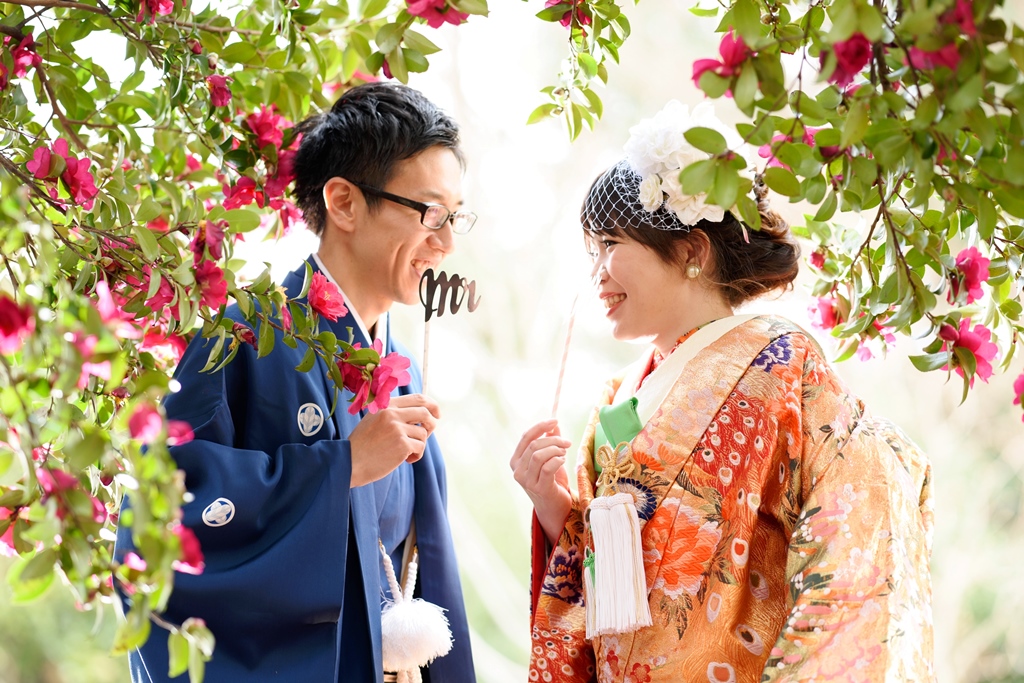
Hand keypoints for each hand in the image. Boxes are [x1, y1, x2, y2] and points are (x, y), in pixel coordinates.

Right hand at [349, 394, 439, 487]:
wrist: (349, 462)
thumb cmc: (363, 445)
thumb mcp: (374, 420)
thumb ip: (394, 414)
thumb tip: (423, 413)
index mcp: (387, 405)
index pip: (418, 398)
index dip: (432, 405)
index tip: (437, 413)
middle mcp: (392, 413)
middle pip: (426, 413)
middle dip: (432, 424)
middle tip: (428, 433)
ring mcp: (397, 428)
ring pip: (423, 433)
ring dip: (418, 445)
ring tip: (405, 453)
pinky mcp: (402, 444)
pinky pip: (420, 447)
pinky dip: (416, 456)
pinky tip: (404, 460)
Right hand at [510, 419, 572, 545]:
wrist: (555, 507)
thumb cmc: (551, 481)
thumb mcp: (549, 458)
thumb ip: (549, 442)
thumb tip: (554, 424)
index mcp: (516, 461)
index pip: (525, 437)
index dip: (540, 427)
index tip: (554, 421)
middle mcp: (518, 471)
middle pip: (533, 445)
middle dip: (553, 440)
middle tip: (566, 443)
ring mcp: (527, 481)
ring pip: (538, 455)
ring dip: (555, 450)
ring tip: (564, 453)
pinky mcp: (539, 488)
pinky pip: (547, 468)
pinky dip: (557, 460)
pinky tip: (563, 461)